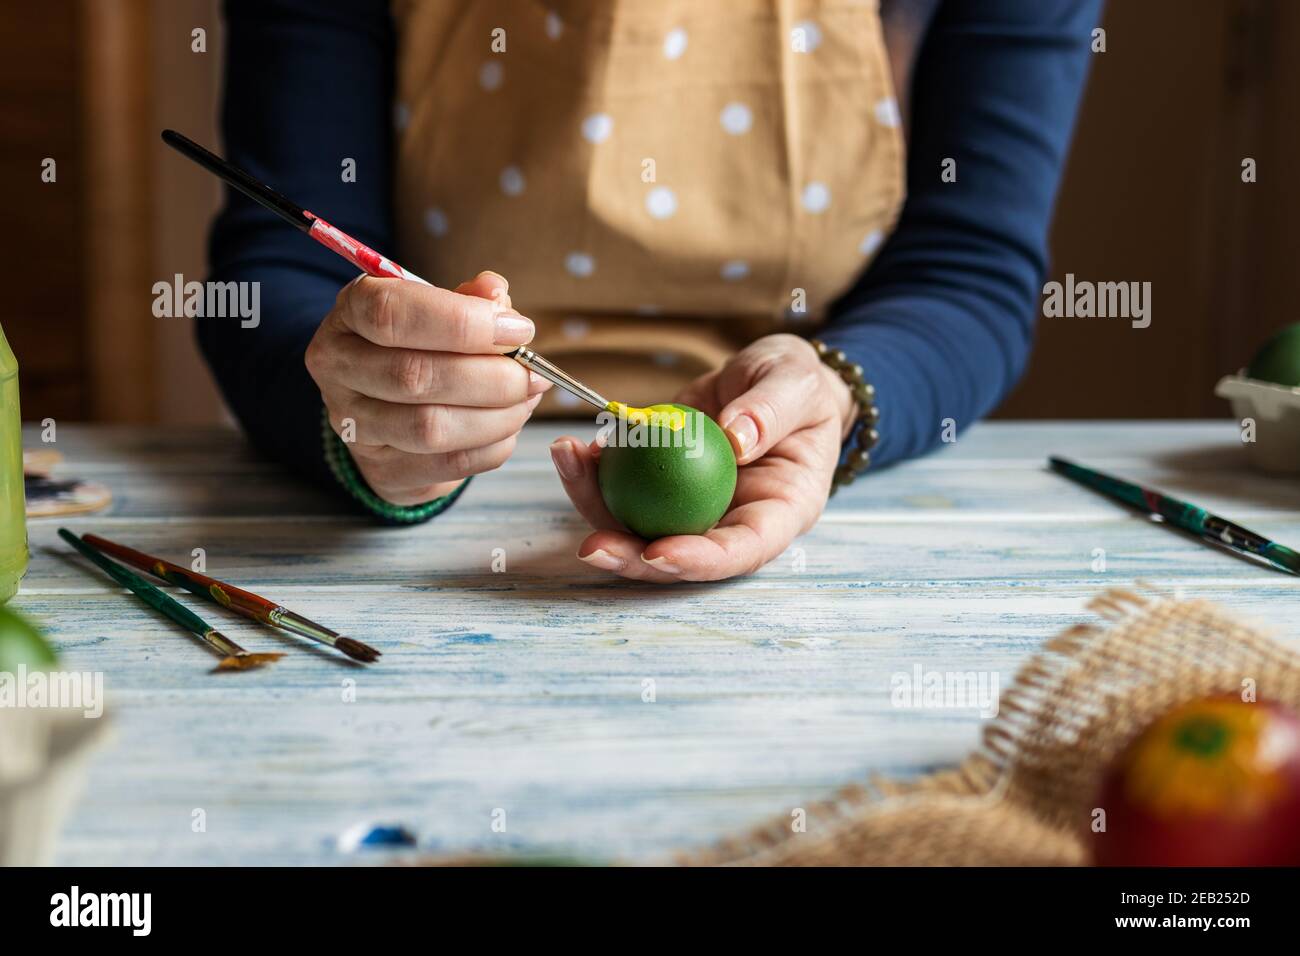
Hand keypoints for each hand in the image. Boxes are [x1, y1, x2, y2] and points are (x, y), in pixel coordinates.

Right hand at [306, 271, 549, 504]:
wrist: (390, 405)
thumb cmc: (421, 344)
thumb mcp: (438, 306)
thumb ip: (470, 298)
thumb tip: (496, 294)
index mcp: (350, 312)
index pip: (391, 313)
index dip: (463, 322)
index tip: (518, 330)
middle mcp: (339, 367)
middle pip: (415, 376)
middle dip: (492, 377)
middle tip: (533, 373)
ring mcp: (353, 423)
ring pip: (430, 427)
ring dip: (496, 415)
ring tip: (526, 399)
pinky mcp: (382, 467)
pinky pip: (449, 463)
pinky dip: (493, 445)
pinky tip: (509, 425)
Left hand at [550, 333, 855, 580]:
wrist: (774, 378)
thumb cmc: (799, 385)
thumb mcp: (798, 384)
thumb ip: (772, 409)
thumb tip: (736, 439)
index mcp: (780, 512)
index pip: (741, 551)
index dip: (699, 561)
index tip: (657, 552)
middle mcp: (732, 520)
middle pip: (680, 555)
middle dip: (631, 559)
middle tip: (592, 546)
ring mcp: (694, 506)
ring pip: (640, 526)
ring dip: (597, 507)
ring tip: (569, 464)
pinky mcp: (663, 483)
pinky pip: (625, 487)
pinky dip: (597, 473)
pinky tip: (577, 449)